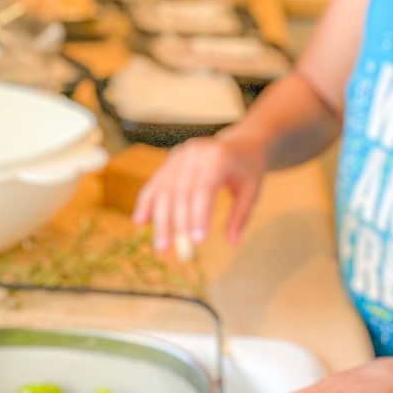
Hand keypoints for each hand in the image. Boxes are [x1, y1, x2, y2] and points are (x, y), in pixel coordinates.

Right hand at [132, 131, 265, 252]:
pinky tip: (140, 221)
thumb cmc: (248, 169)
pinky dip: (147, 202)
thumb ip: (240, 216)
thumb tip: (232, 243)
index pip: (204, 188)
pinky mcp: (171, 159)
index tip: (198, 241)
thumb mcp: (252, 191)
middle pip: (180, 191)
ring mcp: (180, 154)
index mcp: (219, 157)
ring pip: (164, 188)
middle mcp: (195, 152)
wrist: (240, 142)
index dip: (198, 215)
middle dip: (175, 223)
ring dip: (159, 219)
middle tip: (172, 250)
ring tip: (160, 246)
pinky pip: (156, 182)